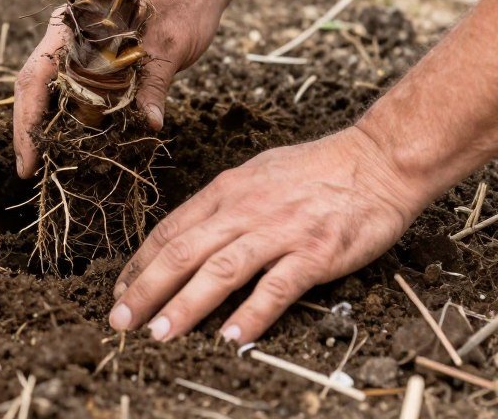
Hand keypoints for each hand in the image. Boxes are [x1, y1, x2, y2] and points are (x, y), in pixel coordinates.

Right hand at [12, 0, 224, 177]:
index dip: (27, 120)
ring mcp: (81, 47)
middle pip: (34, 86)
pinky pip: (76, 91)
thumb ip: (154, 83)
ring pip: (51, 90)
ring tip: (44, 163)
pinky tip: (73, 142)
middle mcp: (70, 36)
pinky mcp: (98, 60)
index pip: (36, 76)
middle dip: (28, 129)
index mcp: (76, 25)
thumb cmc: (183, 5)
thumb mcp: (169, 46)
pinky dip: (71, 117)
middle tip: (28, 171)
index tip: (27, 160)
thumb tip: (150, 123)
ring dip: (46, 125)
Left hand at [108, 126, 424, 343]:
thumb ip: (224, 204)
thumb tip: (192, 232)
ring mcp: (279, 230)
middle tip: (120, 320)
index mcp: (227, 190)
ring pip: (220, 271)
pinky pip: (277, 287)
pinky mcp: (314, 251)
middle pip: (183, 252)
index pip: (170, 230)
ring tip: (159, 334)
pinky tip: (232, 338)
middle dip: (146, 290)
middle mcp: (244, 209)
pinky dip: (252, 314)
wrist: (377, 160)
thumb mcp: (257, 174)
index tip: (120, 291)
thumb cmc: (317, 169)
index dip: (140, 264)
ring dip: (185, 306)